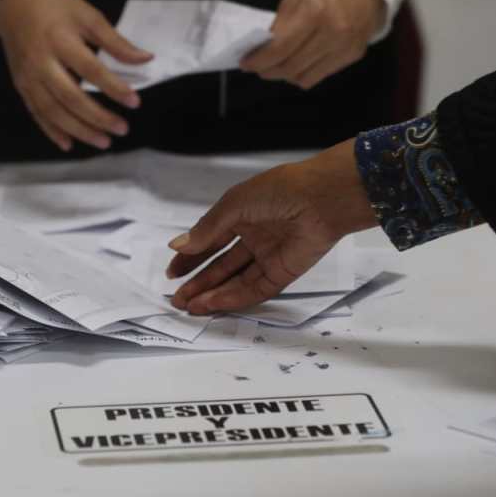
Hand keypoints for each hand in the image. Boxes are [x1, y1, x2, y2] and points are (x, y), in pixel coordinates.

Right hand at [0, 0, 152, 151]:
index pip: (91, 70)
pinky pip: (36, 113)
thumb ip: (115, 41)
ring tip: (103, 142)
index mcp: (60, 40)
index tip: (134, 102)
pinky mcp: (20, 85)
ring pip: (53, 111)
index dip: (114, 88)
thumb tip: (144, 59)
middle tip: (121, 129)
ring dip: (79, 130)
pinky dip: (52, 131)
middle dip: (98, 117)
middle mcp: (41, 62)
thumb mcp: (87, 15)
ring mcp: (28, 76)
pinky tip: (69, 144)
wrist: (12, 1)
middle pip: (71, 97)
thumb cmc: (54, 5)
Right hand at [167, 139, 376, 314]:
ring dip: (211, 293)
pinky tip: (213, 303)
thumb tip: (178, 246)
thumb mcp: (234, 205)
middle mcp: (253, 236)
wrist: (323, 198)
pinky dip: (233, 297)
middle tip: (177, 298)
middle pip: (220, 265)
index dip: (190, 257)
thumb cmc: (279, 190)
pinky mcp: (282, 272)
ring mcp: (267, 255)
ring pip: (234, 280)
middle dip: (198, 282)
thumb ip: (207, 230)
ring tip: (190, 306)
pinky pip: (254, 288)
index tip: (172, 273)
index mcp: (240, 215)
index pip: (209, 240)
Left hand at [239, 0, 384, 89]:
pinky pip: (320, 76)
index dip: (259, 60)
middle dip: (268, 71)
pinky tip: (298, 63)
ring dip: (285, 75)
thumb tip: (263, 49)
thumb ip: (280, 24)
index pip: (280, 48)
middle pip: (290, 67)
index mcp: (316, 12)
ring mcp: (344, 47)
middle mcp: (333, 33)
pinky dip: (303, 73)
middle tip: (258, 67)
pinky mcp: (352, 56)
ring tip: (277, 65)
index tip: (245, 63)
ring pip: (304, 77)